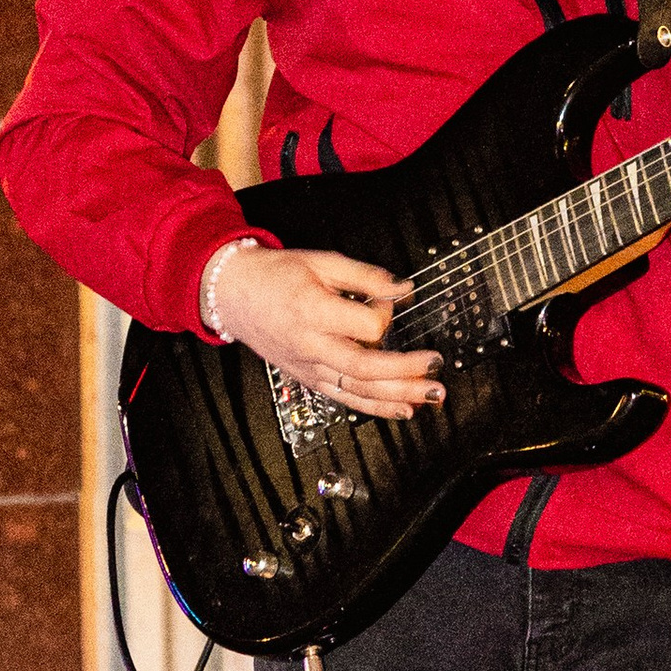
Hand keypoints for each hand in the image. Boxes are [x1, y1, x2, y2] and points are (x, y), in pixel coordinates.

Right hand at [203, 244, 445, 421]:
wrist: (233, 294)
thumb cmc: (274, 276)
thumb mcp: (321, 262)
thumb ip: (366, 276)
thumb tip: (403, 288)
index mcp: (313, 312)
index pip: (366, 327)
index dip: (386, 314)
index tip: (390, 300)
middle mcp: (310, 346)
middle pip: (365, 370)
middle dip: (407, 373)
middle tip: (437, 370)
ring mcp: (308, 367)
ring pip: (358, 391)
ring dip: (399, 397)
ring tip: (432, 396)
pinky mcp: (308, 378)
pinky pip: (345, 399)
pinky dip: (376, 408)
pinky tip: (403, 409)